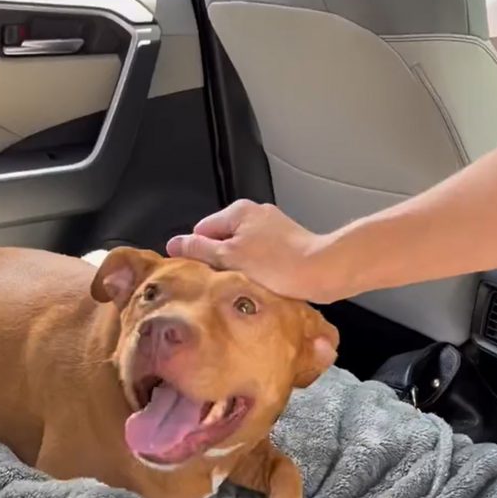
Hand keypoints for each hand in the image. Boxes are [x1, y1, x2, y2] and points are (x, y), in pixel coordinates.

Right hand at [167, 200, 333, 301]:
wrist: (323, 271)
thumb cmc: (277, 264)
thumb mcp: (229, 257)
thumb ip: (199, 249)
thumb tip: (173, 243)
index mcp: (238, 211)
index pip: (201, 230)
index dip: (198, 253)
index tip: (202, 274)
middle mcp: (255, 214)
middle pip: (222, 240)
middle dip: (220, 261)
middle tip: (223, 283)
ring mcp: (272, 228)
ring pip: (241, 251)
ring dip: (239, 269)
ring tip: (244, 286)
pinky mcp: (286, 244)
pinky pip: (260, 258)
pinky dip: (257, 271)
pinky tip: (262, 285)